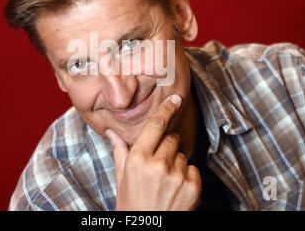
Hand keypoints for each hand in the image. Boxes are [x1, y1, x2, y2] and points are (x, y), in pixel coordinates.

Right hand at [106, 94, 201, 210]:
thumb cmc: (132, 205)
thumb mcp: (121, 179)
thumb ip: (120, 151)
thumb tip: (111, 131)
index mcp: (138, 159)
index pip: (156, 125)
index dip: (167, 109)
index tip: (175, 99)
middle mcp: (158, 165)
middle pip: (171, 138)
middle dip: (166, 145)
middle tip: (158, 163)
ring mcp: (177, 176)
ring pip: (182, 154)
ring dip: (176, 162)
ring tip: (165, 180)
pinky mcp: (193, 187)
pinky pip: (193, 169)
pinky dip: (187, 176)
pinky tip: (175, 189)